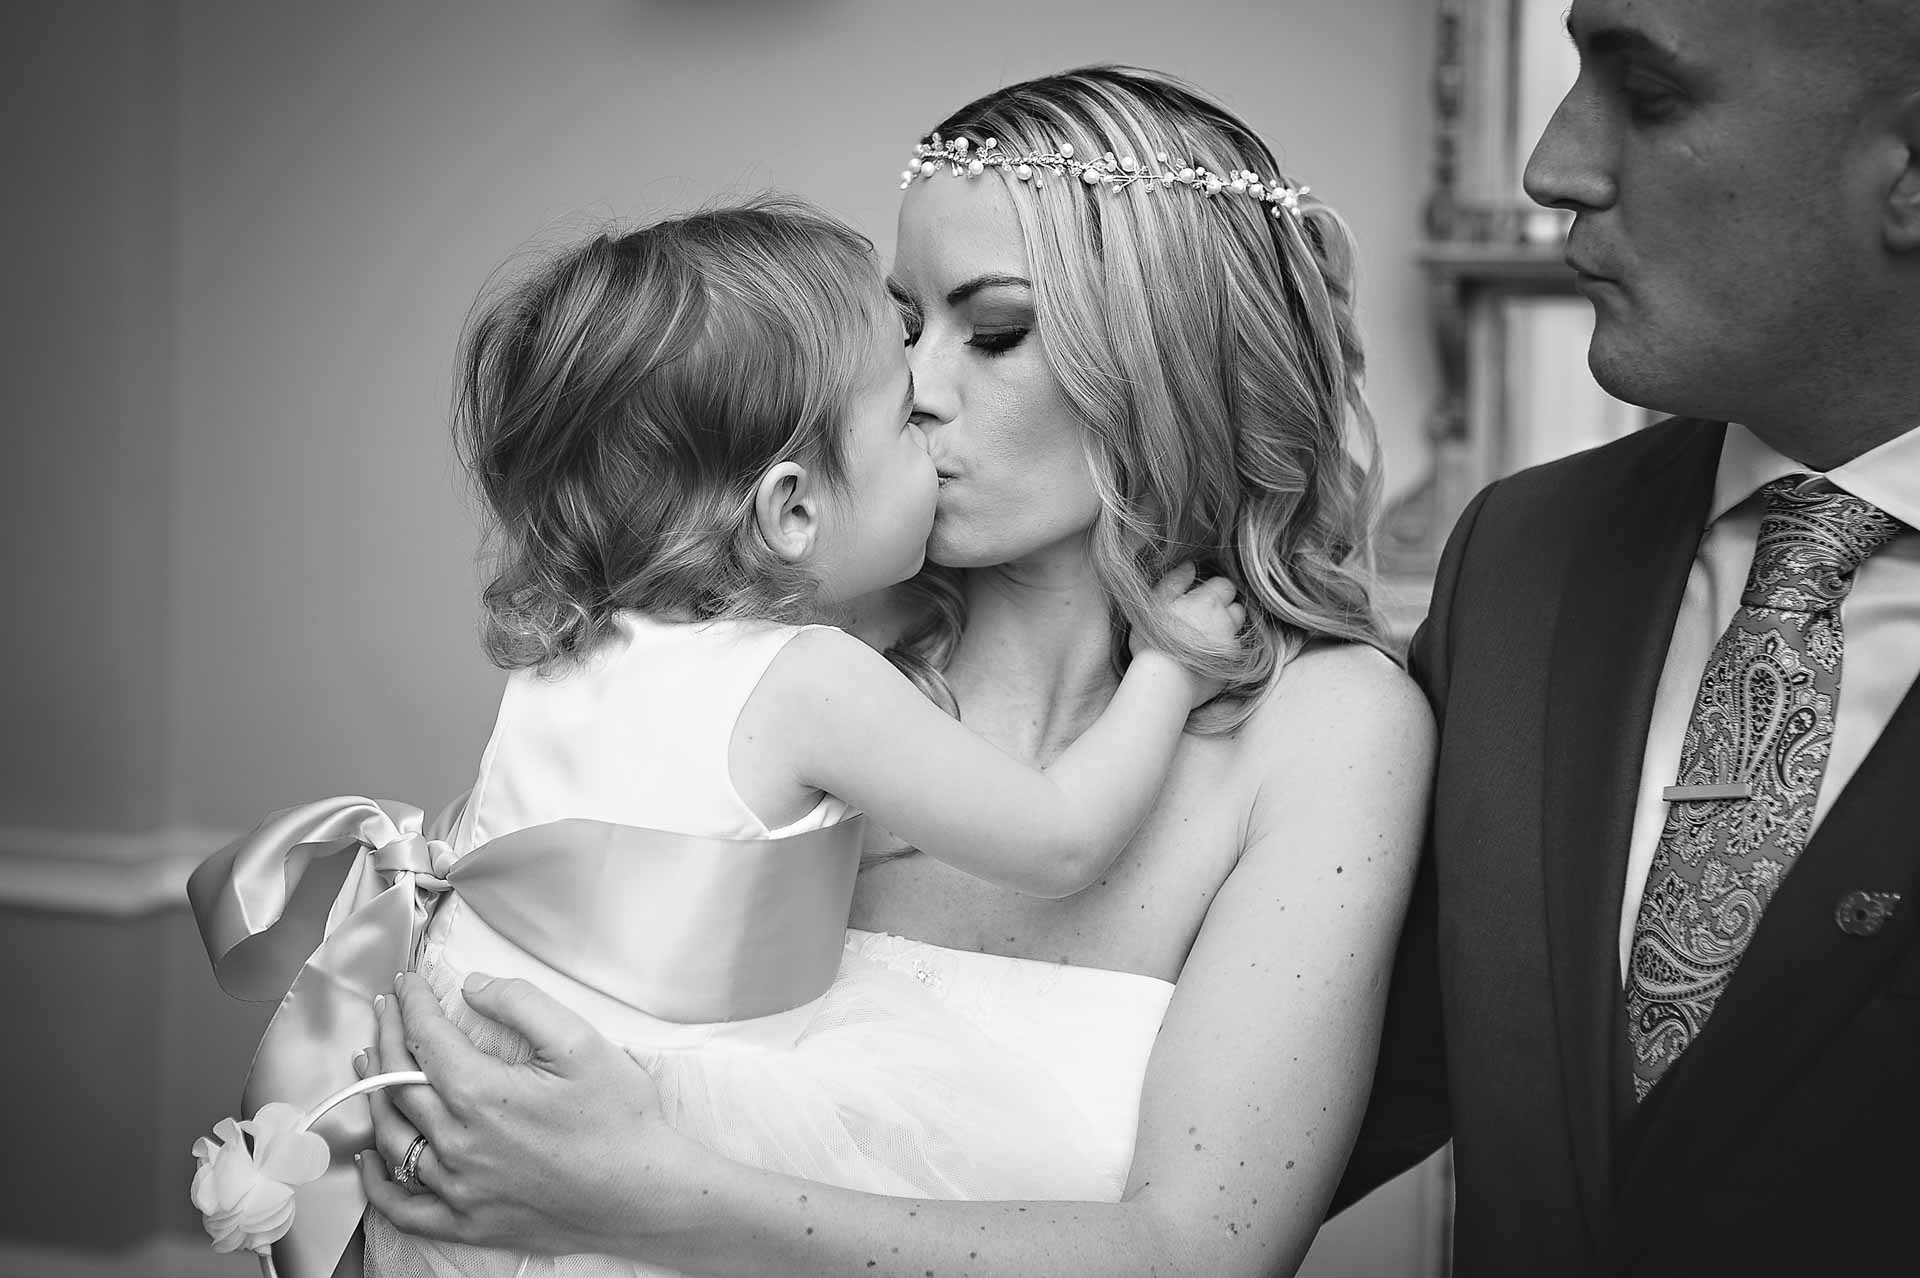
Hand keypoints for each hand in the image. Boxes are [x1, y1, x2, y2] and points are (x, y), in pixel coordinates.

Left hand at [356, 972, 693, 1258]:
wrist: (645, 1193)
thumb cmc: (621, 1120)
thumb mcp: (581, 1042)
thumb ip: (522, 1003)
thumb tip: (473, 988)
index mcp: (482, 1094)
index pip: (426, 1039)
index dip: (411, 1004)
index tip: (406, 984)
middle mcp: (459, 1144)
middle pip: (399, 1083)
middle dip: (388, 1038)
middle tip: (385, 1012)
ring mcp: (460, 1188)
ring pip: (392, 1139)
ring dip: (374, 1096)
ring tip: (370, 1066)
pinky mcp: (469, 1222)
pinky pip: (405, 1207)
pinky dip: (378, 1183)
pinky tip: (369, 1159)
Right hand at [1134, 561, 1246, 705]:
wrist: (1164, 682)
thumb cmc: (1154, 641)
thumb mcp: (1156, 603)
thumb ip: (1175, 581)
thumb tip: (1191, 565)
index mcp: (1208, 601)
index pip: (1225, 585)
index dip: (1214, 591)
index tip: (1200, 600)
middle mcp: (1225, 620)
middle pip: (1236, 607)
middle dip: (1225, 610)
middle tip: (1203, 620)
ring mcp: (1231, 644)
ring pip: (1237, 629)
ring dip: (1227, 629)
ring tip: (1206, 638)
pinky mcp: (1232, 665)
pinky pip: (1234, 652)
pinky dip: (1225, 652)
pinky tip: (1207, 657)